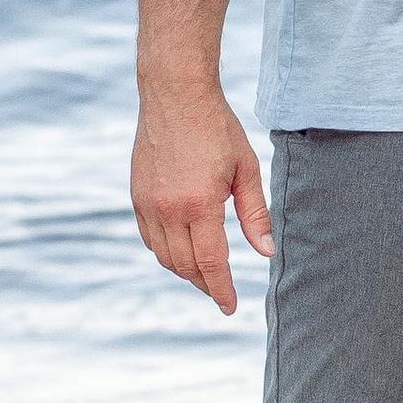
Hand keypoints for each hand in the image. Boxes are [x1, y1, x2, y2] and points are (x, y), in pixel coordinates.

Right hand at [131, 82, 271, 313]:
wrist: (174, 95)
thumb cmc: (217, 127)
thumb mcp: (246, 168)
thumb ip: (255, 213)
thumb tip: (266, 252)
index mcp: (199, 205)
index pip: (211, 263)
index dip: (222, 290)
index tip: (230, 308)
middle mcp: (168, 209)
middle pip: (185, 265)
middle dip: (205, 284)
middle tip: (222, 292)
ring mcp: (147, 203)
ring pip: (164, 256)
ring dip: (184, 271)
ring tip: (205, 275)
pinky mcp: (136, 195)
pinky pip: (149, 238)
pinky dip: (165, 252)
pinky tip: (181, 251)